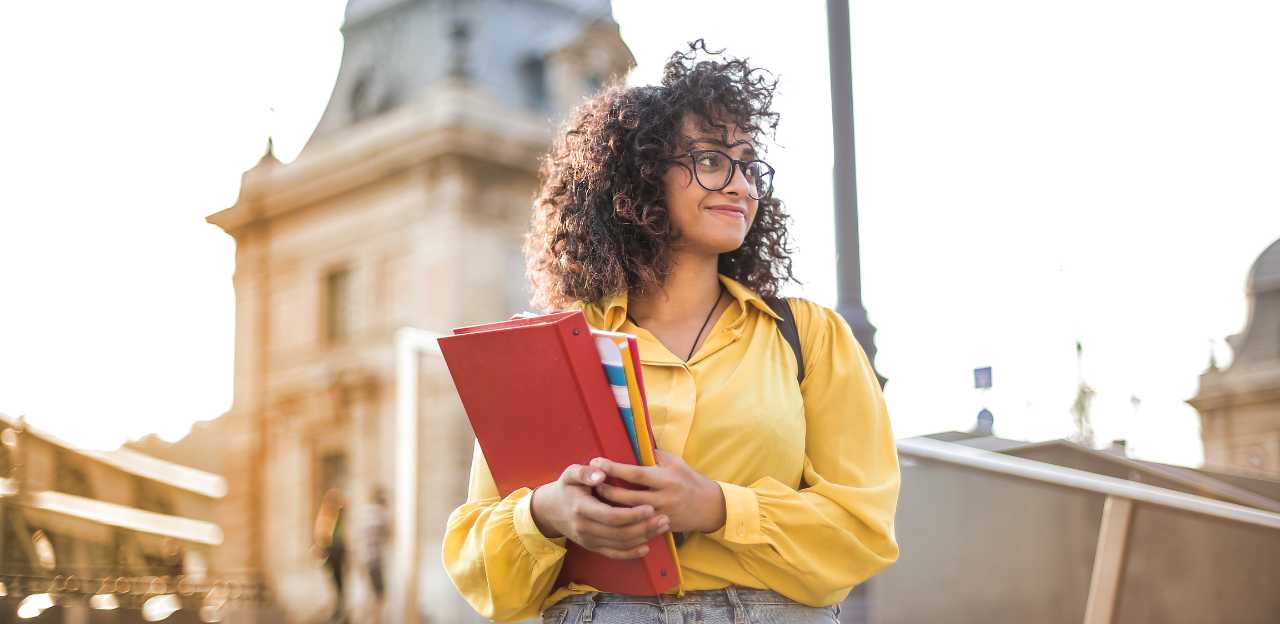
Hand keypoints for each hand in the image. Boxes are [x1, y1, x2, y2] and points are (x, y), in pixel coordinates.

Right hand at [529, 463, 670, 559]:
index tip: (650, 507)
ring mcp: (588, 540)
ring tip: (662, 527)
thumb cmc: (566, 487)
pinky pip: (613, 554)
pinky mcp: (592, 547)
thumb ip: (585, 472)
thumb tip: (601, 473)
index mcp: (581, 508)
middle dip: (644, 527)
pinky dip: (631, 553)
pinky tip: (646, 547)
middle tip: (664, 518)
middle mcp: (584, 528)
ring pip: (620, 544)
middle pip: (619, 533)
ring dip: (643, 538)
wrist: (550, 510)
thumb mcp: (570, 474)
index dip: (632, 514)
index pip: (611, 516)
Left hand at [590, 450, 726, 533]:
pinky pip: (637, 526)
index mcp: (665, 478)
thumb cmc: (689, 480)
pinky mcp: (660, 528)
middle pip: (628, 497)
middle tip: (589, 483)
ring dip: (610, 507)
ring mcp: (661, 515)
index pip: (635, 473)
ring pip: (629, 514)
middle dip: (606, 490)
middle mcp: (663, 498)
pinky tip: (608, 516)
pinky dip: (622, 521)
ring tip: (594, 499)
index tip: (596, 462)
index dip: (614, 468)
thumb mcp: (675, 462)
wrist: (709, 507)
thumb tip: (631, 444)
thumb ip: (654, 455)